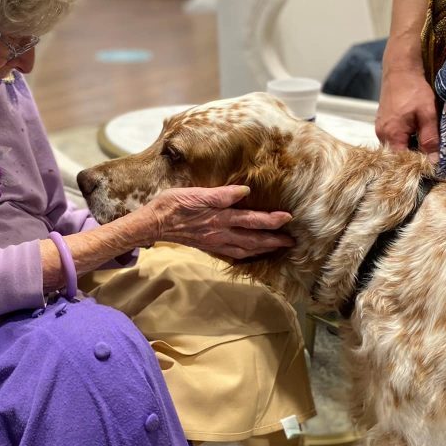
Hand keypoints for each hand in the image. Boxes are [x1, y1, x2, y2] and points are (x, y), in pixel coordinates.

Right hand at [143, 185, 293, 259]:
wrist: (153, 223)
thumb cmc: (172, 205)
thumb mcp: (195, 194)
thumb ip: (221, 194)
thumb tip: (245, 191)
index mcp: (219, 218)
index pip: (251, 220)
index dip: (271, 220)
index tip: (288, 218)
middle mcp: (220, 233)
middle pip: (253, 240)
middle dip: (274, 240)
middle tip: (292, 242)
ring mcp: (214, 242)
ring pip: (245, 249)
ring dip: (263, 249)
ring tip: (277, 248)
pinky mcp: (208, 246)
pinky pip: (233, 253)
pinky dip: (247, 254)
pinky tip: (250, 252)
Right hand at [376, 64, 438, 159]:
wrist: (399, 72)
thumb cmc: (413, 90)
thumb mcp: (427, 114)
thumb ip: (430, 138)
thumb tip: (433, 160)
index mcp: (391, 134)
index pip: (401, 160)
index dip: (415, 162)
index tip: (428, 161)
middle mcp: (381, 134)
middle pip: (396, 155)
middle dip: (412, 155)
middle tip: (428, 150)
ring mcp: (379, 129)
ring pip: (394, 147)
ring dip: (408, 146)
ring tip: (421, 138)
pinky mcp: (381, 124)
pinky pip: (391, 138)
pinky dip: (403, 138)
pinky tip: (413, 131)